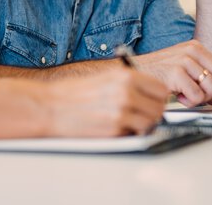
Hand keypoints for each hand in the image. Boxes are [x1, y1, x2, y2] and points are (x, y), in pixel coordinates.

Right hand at [43, 69, 168, 136]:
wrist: (50, 106)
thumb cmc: (74, 93)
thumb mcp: (105, 78)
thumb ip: (129, 84)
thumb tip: (150, 95)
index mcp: (126, 76)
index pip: (161, 89)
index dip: (157, 97)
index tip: (151, 101)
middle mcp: (127, 92)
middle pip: (159, 108)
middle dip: (153, 113)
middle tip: (141, 114)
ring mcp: (122, 112)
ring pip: (151, 123)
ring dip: (144, 125)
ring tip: (128, 122)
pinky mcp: (114, 130)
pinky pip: (136, 134)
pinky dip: (131, 134)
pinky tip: (118, 128)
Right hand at [135, 40, 211, 108]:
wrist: (134, 72)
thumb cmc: (157, 73)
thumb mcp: (183, 69)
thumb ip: (204, 78)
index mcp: (195, 47)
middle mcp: (191, 51)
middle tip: (199, 99)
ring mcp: (184, 61)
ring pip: (211, 89)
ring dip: (199, 99)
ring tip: (184, 95)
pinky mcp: (176, 73)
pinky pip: (197, 96)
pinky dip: (189, 102)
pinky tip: (177, 95)